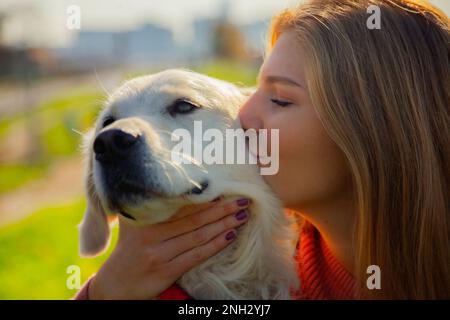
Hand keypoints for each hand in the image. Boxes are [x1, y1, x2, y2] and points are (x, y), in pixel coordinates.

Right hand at [89, 196, 250, 298]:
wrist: (114, 286)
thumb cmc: (127, 250)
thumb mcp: (132, 225)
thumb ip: (149, 207)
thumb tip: (171, 185)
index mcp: (146, 221)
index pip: (182, 206)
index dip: (206, 198)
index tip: (225, 189)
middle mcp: (152, 235)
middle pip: (194, 219)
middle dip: (222, 209)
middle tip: (243, 200)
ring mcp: (159, 254)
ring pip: (198, 236)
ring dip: (223, 224)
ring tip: (242, 215)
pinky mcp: (166, 271)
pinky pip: (196, 255)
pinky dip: (215, 245)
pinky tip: (230, 236)